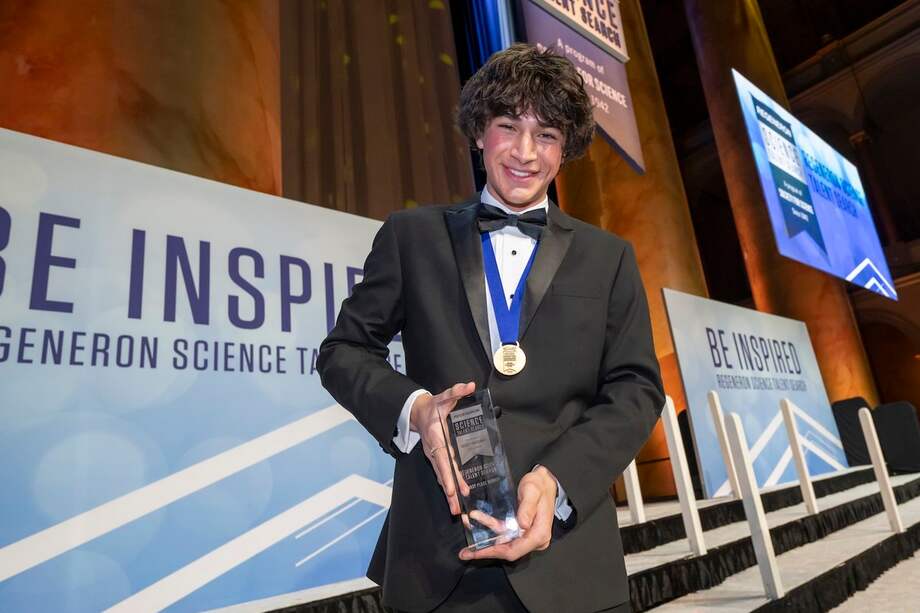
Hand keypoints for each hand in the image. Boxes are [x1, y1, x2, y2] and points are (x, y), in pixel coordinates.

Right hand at [411, 381, 475, 514]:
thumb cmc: (432, 407)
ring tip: (456, 511)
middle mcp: (435, 451)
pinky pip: (443, 476)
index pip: (443, 459)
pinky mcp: (438, 460)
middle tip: (457, 507)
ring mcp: (435, 457)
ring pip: (442, 478)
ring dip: (448, 495)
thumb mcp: (444, 397)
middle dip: (449, 491)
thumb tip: (469, 385)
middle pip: (442, 474)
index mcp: (436, 438)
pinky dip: (449, 489)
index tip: (454, 489)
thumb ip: (456, 391)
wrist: (418, 413)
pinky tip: (455, 501)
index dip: (449, 474)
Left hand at [459, 466, 557, 561]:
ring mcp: (528, 536)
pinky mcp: (522, 531)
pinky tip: (478, 526)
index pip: (514, 550)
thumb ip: (527, 507)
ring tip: (469, 539)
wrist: (545, 481)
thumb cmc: (540, 485)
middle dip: (486, 550)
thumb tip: (522, 524)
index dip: (494, 552)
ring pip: (504, 543)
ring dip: (486, 541)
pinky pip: (505, 535)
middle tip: (467, 552)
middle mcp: (534, 539)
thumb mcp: (532, 491)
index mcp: (539, 534)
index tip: (477, 551)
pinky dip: (491, 532)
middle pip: (507, 550)